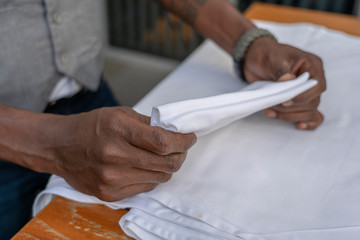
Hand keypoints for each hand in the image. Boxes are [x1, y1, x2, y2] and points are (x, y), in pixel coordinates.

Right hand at [47, 106, 195, 200]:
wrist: (60, 146)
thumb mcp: (119, 114)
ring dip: (168, 166)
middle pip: (165, 163)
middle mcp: (113, 155)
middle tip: (181, 148)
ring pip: (159, 177)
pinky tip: (147, 167)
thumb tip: (175, 132)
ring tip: (163, 157)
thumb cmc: (91, 127)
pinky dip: (153, 177)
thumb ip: (148, 124)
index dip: (183, 141)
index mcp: (117, 128)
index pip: (162, 141)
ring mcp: (110, 178)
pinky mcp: (109, 193)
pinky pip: (146, 187)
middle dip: (180, 155)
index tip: (190, 138)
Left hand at [243, 37, 325, 129]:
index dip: (303, 97)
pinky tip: (298, 126)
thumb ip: (281, 70)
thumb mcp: (272, 59)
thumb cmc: (266, 54)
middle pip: (312, 102)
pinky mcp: (298, 101)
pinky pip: (311, 115)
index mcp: (311, 65)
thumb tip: (288, 80)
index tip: (285, 101)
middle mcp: (312, 80)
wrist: (255, 58)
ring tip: (271, 111)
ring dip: (291, 116)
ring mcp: (306, 91)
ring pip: (309, 111)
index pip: (317, 86)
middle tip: (273, 105)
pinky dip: (307, 122)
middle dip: (292, 108)